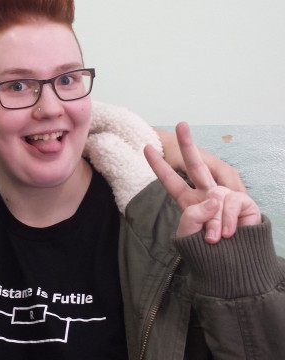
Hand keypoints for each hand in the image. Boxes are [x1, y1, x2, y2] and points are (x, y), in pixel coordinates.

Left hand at [146, 122, 260, 242]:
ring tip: (214, 240)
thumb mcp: (190, 236)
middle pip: (195, 165)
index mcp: (188, 201)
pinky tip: (229, 234)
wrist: (233, 265)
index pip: (170, 180)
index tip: (146, 147)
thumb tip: (213, 199)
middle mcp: (206, 194)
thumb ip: (193, 217)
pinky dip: (227, 222)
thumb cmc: (207, 251)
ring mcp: (225, 196)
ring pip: (213, 199)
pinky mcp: (243, 201)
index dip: (158, 165)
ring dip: (213, 224)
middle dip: (188, 144)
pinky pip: (230, 204)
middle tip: (181, 124)